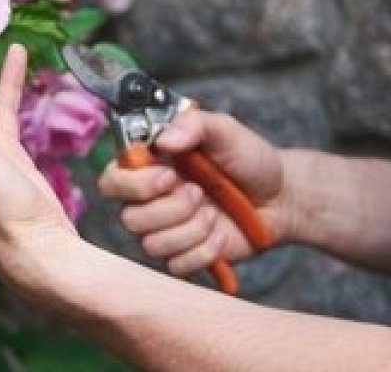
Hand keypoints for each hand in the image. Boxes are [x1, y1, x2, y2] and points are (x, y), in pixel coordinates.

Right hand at [97, 110, 294, 276]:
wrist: (280, 196)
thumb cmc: (248, 159)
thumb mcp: (224, 130)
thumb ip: (193, 124)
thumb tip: (163, 140)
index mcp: (149, 168)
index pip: (111, 182)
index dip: (133, 184)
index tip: (169, 176)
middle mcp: (148, 202)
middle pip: (129, 219)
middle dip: (170, 208)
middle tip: (199, 192)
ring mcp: (165, 232)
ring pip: (151, 245)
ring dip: (191, 229)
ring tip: (214, 212)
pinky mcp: (182, 258)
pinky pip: (176, 265)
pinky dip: (204, 250)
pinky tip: (221, 234)